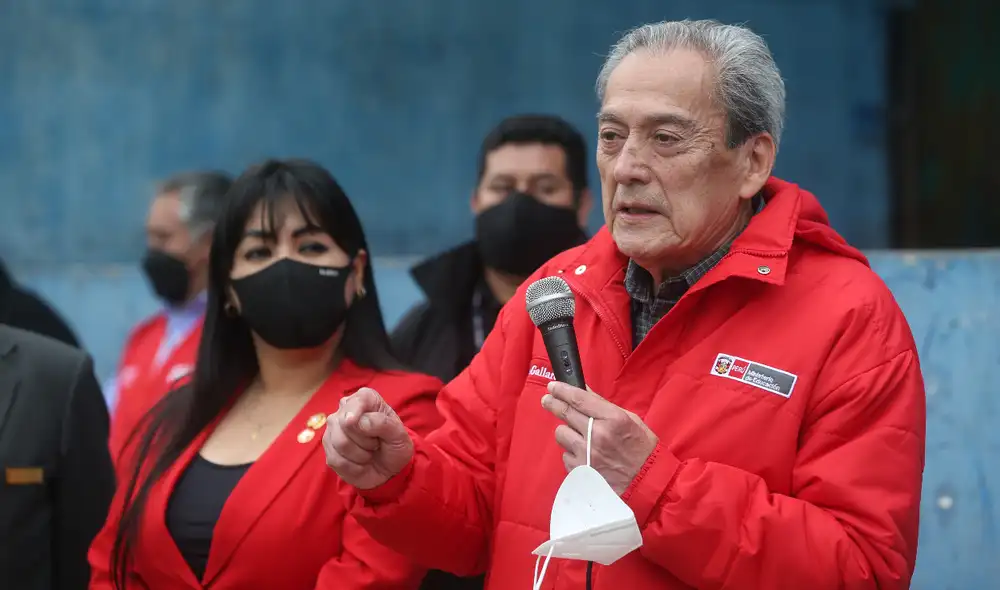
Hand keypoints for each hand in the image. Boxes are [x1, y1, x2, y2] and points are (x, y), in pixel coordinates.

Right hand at [323, 387, 413, 489]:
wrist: (388, 469)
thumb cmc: (394, 447)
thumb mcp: (399, 435)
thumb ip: (381, 423)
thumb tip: (354, 420)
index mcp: (366, 399)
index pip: (358, 400)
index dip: (358, 412)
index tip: (362, 425)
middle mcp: (344, 410)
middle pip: (347, 425)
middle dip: (367, 441)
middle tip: (376, 444)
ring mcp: (333, 429)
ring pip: (341, 444)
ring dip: (361, 455)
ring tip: (368, 452)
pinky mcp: (328, 448)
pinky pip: (337, 460)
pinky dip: (354, 467)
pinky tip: (360, 462)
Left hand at [541, 381, 657, 494]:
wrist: (646, 484)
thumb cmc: (642, 449)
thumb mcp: (630, 420)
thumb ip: (603, 406)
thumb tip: (583, 391)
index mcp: (613, 419)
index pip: (579, 399)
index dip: (562, 390)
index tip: (552, 386)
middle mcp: (598, 435)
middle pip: (566, 413)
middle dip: (553, 403)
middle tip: (547, 400)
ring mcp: (587, 455)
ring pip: (561, 434)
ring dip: (567, 432)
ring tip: (579, 436)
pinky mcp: (580, 472)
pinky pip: (565, 455)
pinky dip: (572, 453)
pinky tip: (585, 455)